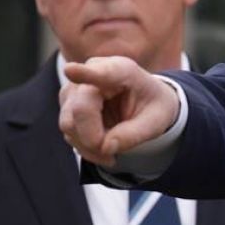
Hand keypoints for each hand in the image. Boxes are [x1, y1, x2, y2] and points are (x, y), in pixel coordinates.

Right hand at [59, 56, 178, 167]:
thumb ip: (134, 134)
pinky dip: (85, 147)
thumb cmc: (152, 106)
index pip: (101, 72)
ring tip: (112, 152)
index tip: (71, 69)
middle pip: (80, 109)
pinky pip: (69, 132)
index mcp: (122, 70)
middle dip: (93, 138)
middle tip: (113, 155)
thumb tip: (105, 147)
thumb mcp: (156, 121)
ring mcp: (76, 87)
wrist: (145, 102)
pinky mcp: (67, 104)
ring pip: (69, 124)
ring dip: (89, 146)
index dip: (84, 73)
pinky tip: (102, 149)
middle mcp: (92, 72)